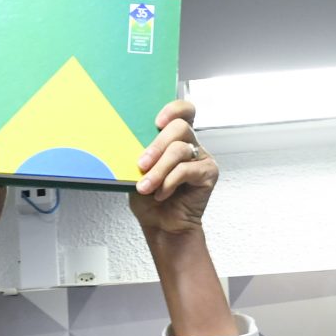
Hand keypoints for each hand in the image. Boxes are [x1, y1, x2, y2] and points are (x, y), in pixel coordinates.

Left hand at [127, 100, 216, 236]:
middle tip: (141, 164)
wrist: (162, 226)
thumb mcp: (137, 172)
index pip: (183, 110)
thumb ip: (139, 153)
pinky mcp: (208, 173)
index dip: (173, 109)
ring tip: (146, 187)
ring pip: (179, 151)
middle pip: (179, 128)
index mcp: (174, 137)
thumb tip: (128, 141)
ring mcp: (201, 158)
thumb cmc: (150, 199)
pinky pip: (186, 170)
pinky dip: (169, 183)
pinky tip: (162, 194)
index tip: (157, 122)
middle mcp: (190, 144)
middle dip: (157, 146)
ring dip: (158, 170)